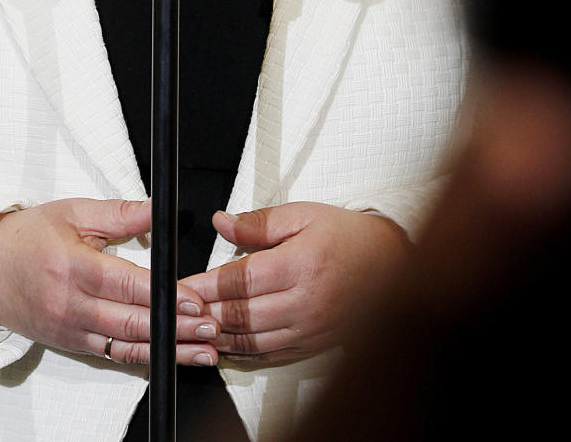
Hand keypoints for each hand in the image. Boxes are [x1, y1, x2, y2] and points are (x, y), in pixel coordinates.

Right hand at [0, 197, 219, 365]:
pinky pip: (113, 354)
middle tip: (211, 326)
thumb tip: (160, 208)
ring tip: (203, 352)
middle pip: (132, 321)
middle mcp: (71, 304)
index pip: (127, 285)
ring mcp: (71, 329)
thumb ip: (120, 213)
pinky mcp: (72, 344)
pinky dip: (144, 357)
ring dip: (168, 350)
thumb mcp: (73, 212)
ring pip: (126, 345)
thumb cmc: (28, 237)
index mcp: (72, 266)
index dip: (164, 295)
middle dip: (176, 327)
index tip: (195, 299)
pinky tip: (169, 357)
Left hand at [179, 203, 410, 362]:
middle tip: (177, 310)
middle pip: (241, 314)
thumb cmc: (347, 237)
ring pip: (252, 340)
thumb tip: (220, 222)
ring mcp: (310, 328)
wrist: (393, 266)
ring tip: (192, 329)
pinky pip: (270, 355)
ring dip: (218, 337)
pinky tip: (224, 346)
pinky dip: (242, 353)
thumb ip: (258, 223)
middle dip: (204, 312)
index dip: (205, 284)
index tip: (181, 284)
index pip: (240, 279)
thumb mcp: (302, 215)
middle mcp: (306, 302)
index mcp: (301, 264)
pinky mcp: (314, 344)